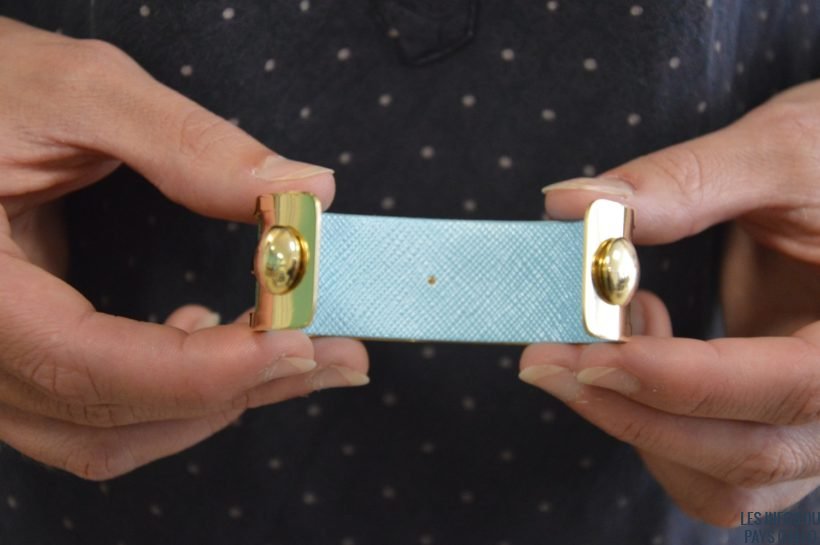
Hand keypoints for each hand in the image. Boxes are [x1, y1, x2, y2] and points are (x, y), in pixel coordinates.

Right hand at [0, 17, 368, 479]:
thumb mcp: (77, 90)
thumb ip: (189, 145)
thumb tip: (304, 191)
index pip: (88, 364)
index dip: (204, 368)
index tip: (297, 339)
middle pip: (110, 415)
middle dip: (238, 390)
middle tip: (335, 355)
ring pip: (104, 434)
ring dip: (212, 405)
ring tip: (292, 356)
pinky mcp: (17, 353)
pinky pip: (92, 411)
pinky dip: (166, 396)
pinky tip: (206, 338)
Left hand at [520, 79, 819, 525]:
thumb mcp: (778, 152)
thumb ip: (681, 183)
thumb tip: (570, 204)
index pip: (789, 387)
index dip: (680, 381)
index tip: (589, 354)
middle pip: (746, 455)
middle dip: (630, 410)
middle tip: (545, 358)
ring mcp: (816, 425)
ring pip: (723, 480)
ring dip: (638, 420)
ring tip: (613, 327)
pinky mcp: (775, 423)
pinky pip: (709, 468)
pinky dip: (653, 425)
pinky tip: (637, 347)